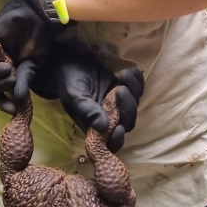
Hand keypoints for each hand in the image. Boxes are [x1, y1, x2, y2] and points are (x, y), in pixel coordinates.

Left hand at [0, 0, 64, 113]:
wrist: (37, 16)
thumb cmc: (39, 39)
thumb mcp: (33, 65)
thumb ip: (24, 81)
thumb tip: (18, 99)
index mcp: (8, 70)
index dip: (3, 102)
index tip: (12, 110)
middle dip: (0, 90)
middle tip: (13, 84)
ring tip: (10, 74)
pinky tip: (5, 68)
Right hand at [28, 44, 144, 152]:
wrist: (70, 64)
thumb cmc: (69, 83)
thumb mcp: (75, 97)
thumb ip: (88, 111)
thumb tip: (104, 127)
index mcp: (95, 127)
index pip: (111, 142)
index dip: (117, 139)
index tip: (119, 127)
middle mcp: (109, 118)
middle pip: (128, 122)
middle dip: (128, 107)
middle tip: (120, 89)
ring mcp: (118, 105)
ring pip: (134, 105)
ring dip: (134, 90)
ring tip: (122, 75)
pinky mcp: (124, 90)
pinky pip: (138, 89)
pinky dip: (138, 81)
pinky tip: (130, 71)